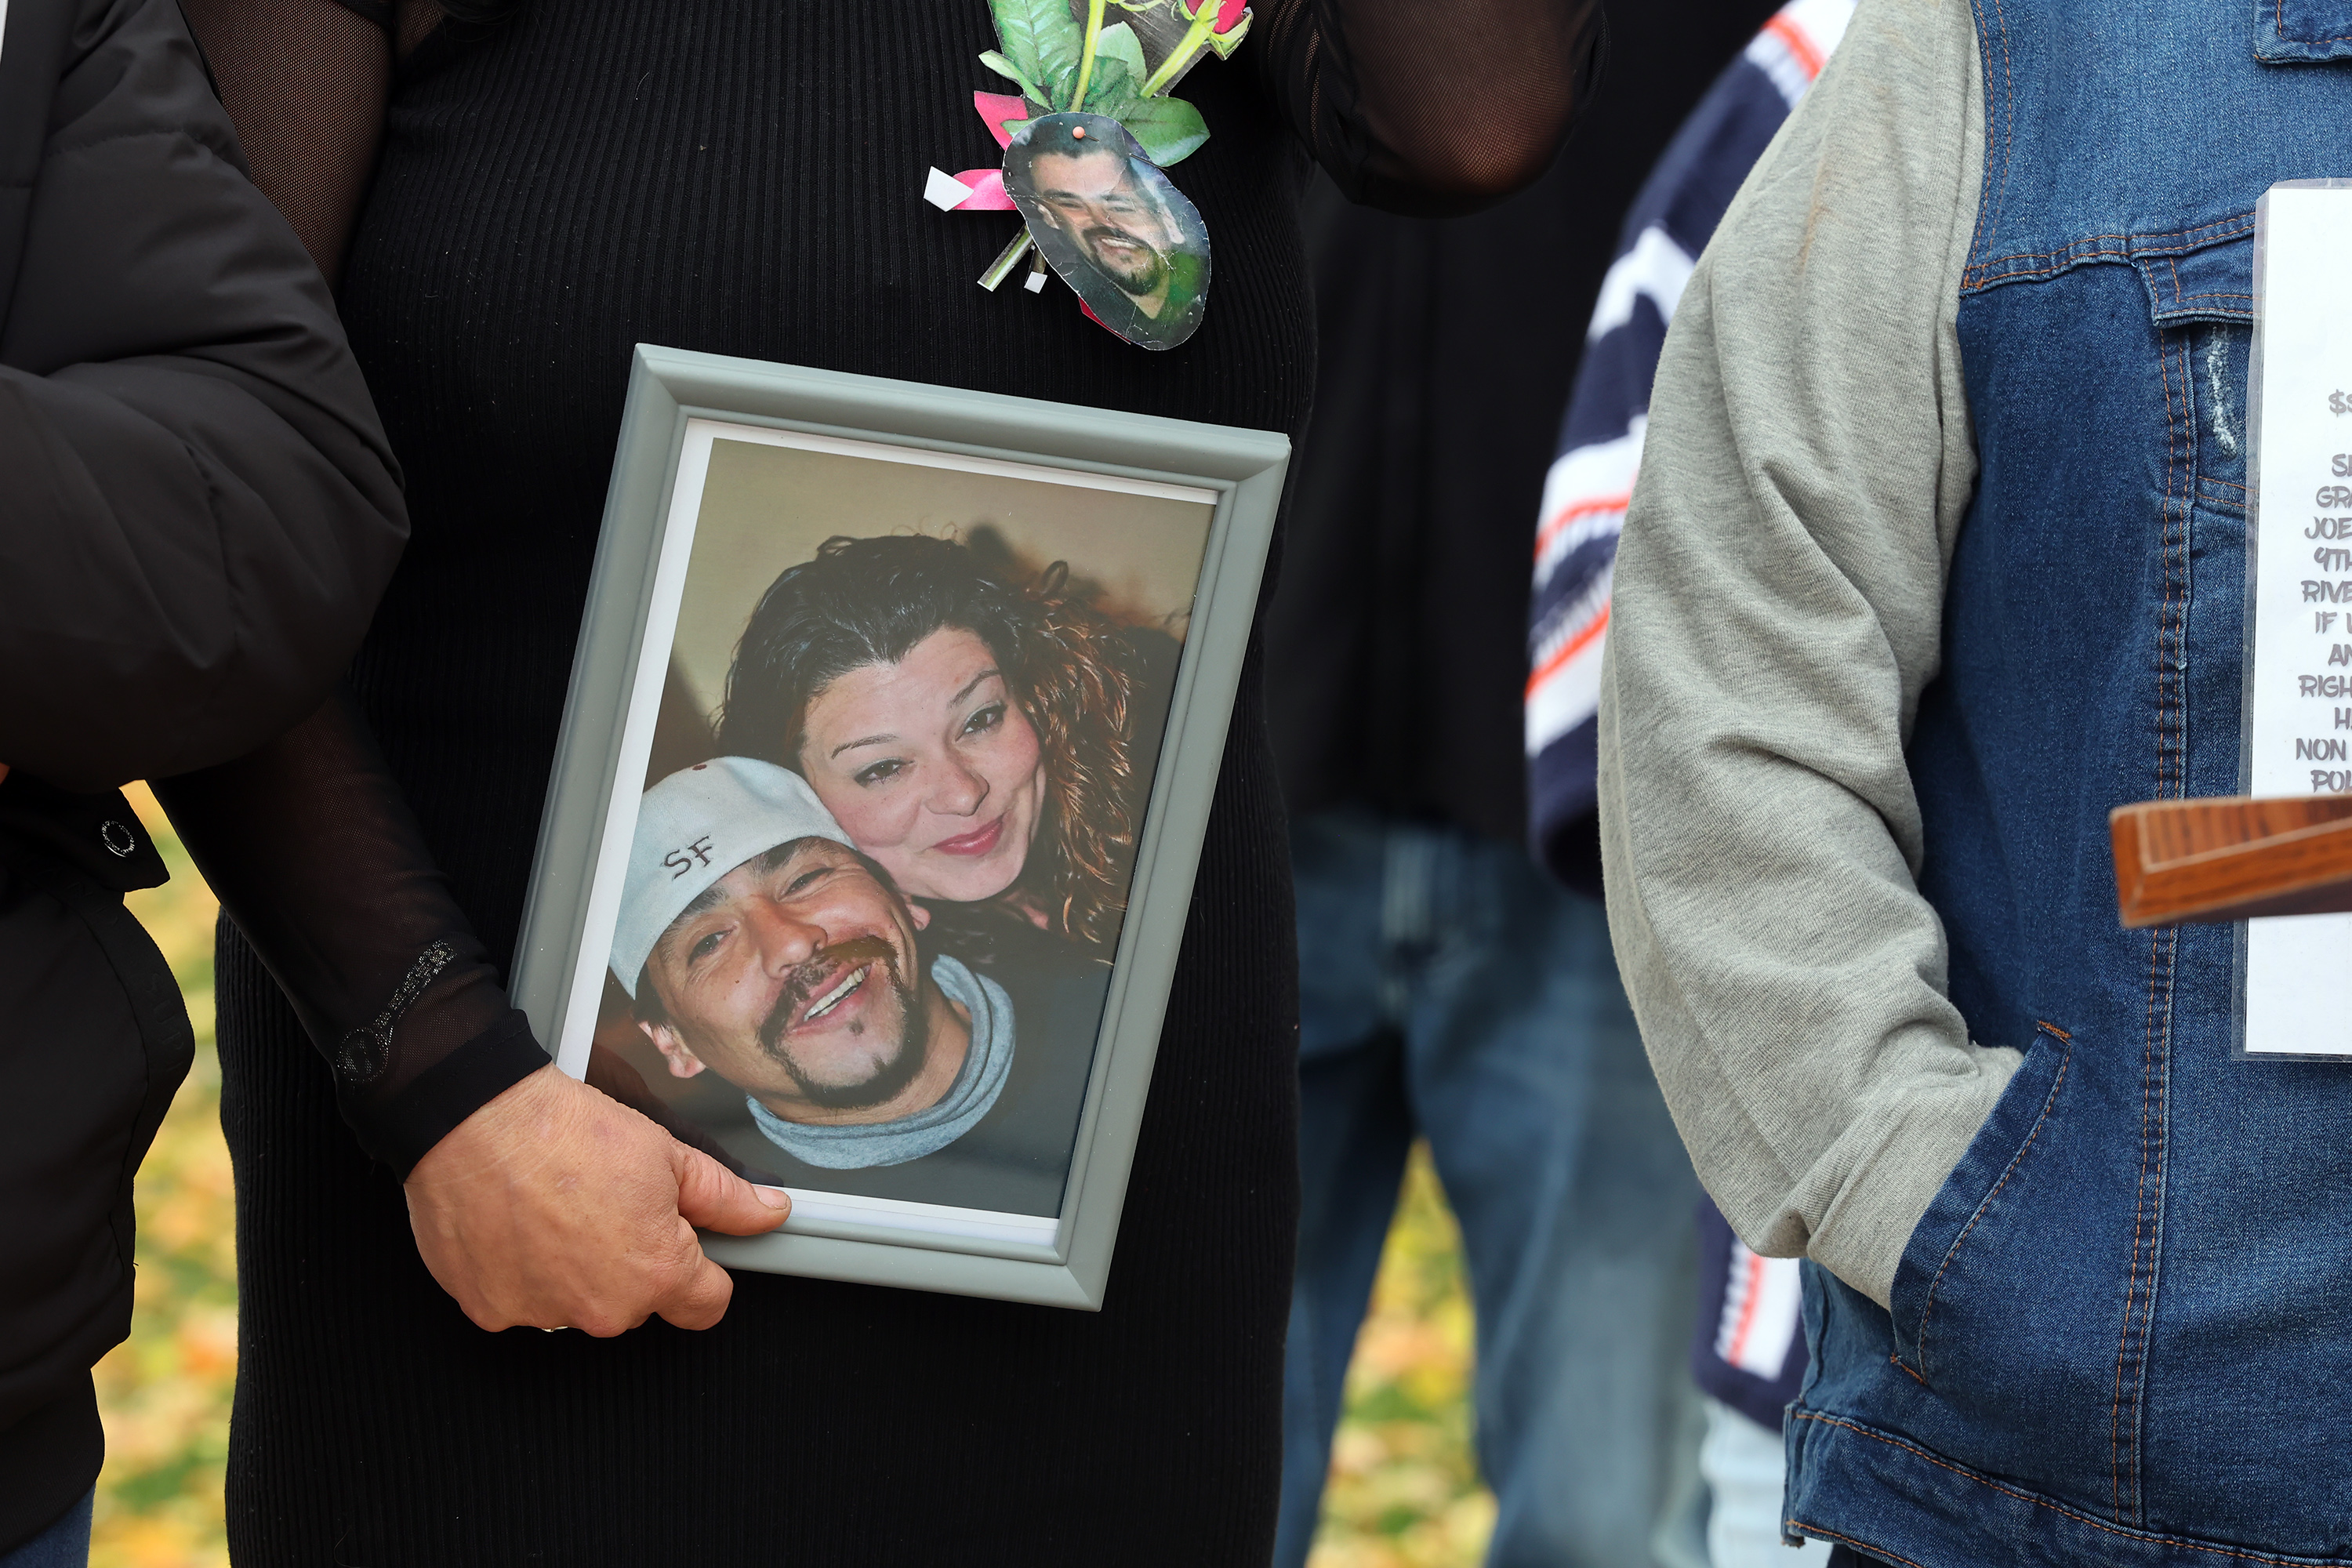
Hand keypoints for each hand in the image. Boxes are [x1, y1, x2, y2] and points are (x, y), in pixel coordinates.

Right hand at [403, 1064, 789, 1334]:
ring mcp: (541, 1314)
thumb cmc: (566, 1133)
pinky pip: (521, 1299)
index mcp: (655, 1275)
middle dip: (632, 1263)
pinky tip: (519, 1224)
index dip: (703, 1273)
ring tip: (557, 1209)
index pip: (706, 1305)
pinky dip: (522, 1271)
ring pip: (577, 1301)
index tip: (687, 1249)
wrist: (477, 1120)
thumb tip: (767, 1213)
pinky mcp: (489, 1309)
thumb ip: (725, 1198)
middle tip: (607, 1207)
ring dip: (573, 1269)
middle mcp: (600, 1309)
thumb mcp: (668, 1155)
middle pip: (637, 1302)